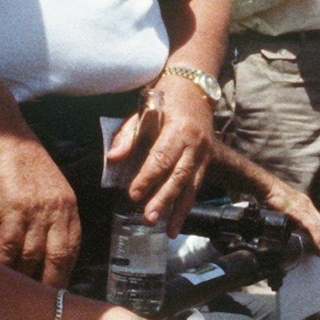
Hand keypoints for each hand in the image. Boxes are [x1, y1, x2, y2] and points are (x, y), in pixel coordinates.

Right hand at [0, 129, 80, 286]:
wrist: (2, 135)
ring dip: (24, 279)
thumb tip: (45, 246)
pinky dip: (3, 264)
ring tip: (15, 297)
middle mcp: (59, 209)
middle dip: (49, 286)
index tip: (55, 295)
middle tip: (39, 308)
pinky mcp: (15, 207)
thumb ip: (52, 215)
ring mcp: (38, 209)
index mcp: (69, 206)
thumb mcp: (48, 187)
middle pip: (58, 259)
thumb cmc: (20, 162)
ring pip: (33, 255)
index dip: (64, 274)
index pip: (72, 249)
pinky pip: (10, 245)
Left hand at [106, 76, 212, 233]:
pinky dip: (186, 206)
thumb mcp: (144, 110)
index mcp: (178, 128)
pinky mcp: (207, 161)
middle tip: (149, 217)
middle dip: (164, 198)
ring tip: (168, 230)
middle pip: (179, 175)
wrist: (195, 89)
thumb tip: (112, 159)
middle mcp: (195, 143)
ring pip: (191, 185)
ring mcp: (204, 153)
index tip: (133, 194)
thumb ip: (128, 136)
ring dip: (178, 209)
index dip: (148, 176)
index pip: (161, 156)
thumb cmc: (164, 100)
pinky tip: (176, 224)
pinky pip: (196, 187)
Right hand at [260, 178, 319, 254]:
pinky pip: (310, 226)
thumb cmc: (272, 195)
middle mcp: (306, 205)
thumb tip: (288, 227)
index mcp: (304, 203)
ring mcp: (303, 208)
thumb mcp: (285, 205)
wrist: (267, 186)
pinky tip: (318, 245)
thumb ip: (289, 214)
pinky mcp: (297, 212)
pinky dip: (316, 237)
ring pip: (318, 226)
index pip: (319, 219)